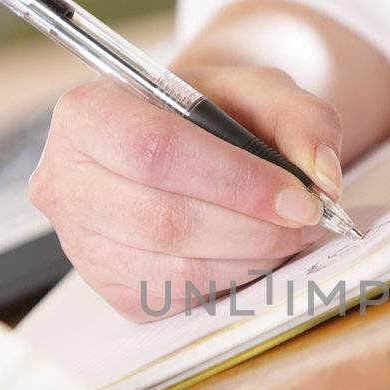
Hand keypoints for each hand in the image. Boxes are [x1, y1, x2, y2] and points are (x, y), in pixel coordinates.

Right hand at [31, 65, 343, 320]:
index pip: (156, 152)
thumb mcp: (258, 90)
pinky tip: (253, 255)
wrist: (184, 147)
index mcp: (87, 113)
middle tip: (307, 223)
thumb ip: (301, 119)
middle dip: (252, 228)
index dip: (235, 180)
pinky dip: (230, 283)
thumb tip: (322, 179)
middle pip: (164, 219)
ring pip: (174, 270)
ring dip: (249, 260)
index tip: (299, 198)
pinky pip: (177, 299)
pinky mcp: (110, 290)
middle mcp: (66, 182)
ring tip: (288, 237)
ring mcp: (82, 245)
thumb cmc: (212, 114)